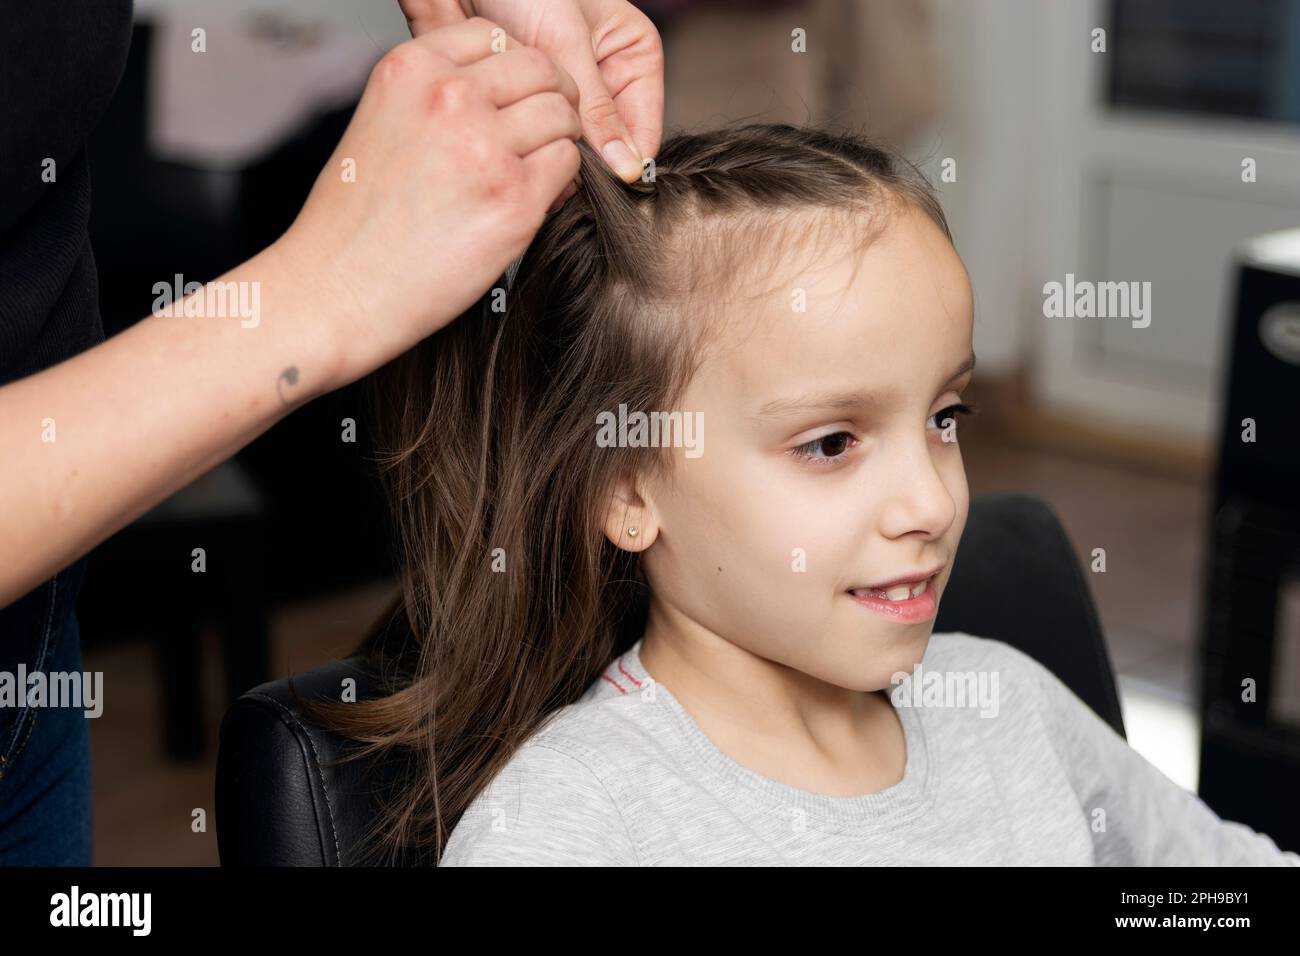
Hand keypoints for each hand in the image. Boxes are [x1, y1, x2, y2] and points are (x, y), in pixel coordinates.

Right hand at [274, 17, 581, 389]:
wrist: (337, 290)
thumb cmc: (354, 222)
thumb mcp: (380, 122)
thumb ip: (433, 95)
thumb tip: (496, 89)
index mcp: (411, 68)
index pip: (494, 37)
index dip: (514, 68)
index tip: (514, 97)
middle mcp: (450, 97)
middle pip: (540, 69)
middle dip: (551, 98)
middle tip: (543, 134)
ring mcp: (486, 147)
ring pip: (562, 117)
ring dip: (559, 141)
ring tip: (534, 172)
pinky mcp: (515, 199)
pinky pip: (568, 166)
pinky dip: (560, 183)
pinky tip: (530, 203)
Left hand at [399, 0, 663, 184]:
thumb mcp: (567, 42)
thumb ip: (596, 106)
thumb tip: (627, 167)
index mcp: (635, 56)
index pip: (643, 129)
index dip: (623, 162)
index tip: (598, 186)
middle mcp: (608, 78)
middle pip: (607, 143)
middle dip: (583, 160)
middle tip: (556, 174)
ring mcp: (572, 92)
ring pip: (573, 143)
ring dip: (553, 152)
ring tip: (531, 154)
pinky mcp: (537, 101)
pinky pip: (542, 134)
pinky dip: (529, 142)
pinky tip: (514, 146)